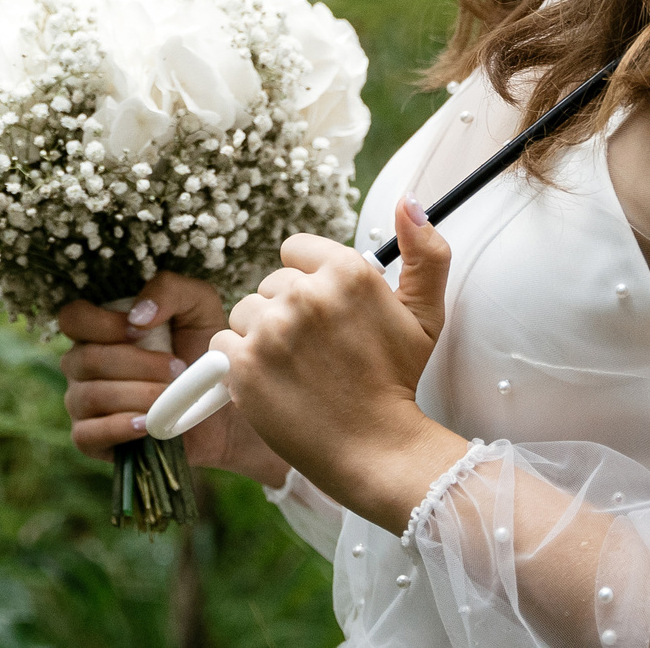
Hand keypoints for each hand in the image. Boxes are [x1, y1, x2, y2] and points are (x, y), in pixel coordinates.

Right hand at [57, 271, 287, 485]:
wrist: (225, 411)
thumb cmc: (206, 353)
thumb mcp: (199, 307)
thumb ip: (169, 289)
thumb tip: (137, 314)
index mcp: (99, 330)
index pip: (73, 318)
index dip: (101, 324)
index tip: (141, 331)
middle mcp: (83, 364)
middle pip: (85, 359)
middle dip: (137, 364)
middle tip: (178, 370)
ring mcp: (82, 402)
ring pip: (89, 396)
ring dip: (137, 395)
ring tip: (170, 397)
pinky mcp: (90, 439)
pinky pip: (86, 434)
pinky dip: (119, 428)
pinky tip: (148, 424)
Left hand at [209, 199, 465, 528]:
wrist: (376, 449)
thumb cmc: (397, 381)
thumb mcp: (426, 313)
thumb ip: (425, 252)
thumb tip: (410, 200)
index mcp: (347, 271)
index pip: (296, 250)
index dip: (310, 282)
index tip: (327, 315)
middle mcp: (305, 294)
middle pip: (271, 284)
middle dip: (288, 311)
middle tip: (319, 351)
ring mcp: (270, 329)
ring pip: (246, 312)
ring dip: (263, 336)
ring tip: (297, 369)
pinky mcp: (242, 364)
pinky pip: (224, 343)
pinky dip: (240, 362)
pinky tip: (274, 382)